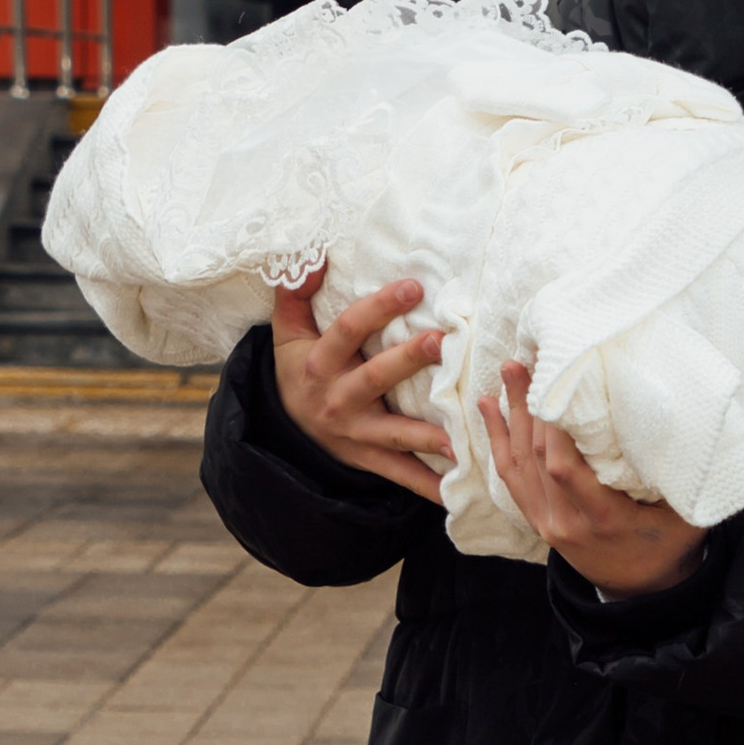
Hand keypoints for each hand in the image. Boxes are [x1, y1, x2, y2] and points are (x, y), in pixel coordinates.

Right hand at [272, 269, 451, 504]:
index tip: (413, 286)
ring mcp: (353, 433)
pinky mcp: (368, 459)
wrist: (284, 427)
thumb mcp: (287, 331)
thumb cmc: (298, 367)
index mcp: (318, 362)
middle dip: (407, 360)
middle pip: (374, 377)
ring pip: (392, 433)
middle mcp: (335, 399)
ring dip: (426, 434)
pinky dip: (428, 483)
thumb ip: (296, 294)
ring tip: (460, 435)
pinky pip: (400, 473)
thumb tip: (313, 256)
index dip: (378, 307)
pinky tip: (457, 488)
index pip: (347, 329)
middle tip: (441, 341)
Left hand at [480, 362, 707, 596]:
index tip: (560, 381)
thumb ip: (680, 477)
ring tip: (510, 370)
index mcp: (602, 518)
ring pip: (519, 462)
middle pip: (537, 456)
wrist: (642, 594)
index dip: (555, 425)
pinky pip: (510, 477)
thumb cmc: (669, 547)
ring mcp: (546, 523)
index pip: (564, 467)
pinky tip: (489, 407)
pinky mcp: (537, 520)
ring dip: (511, 413)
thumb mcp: (687, 516)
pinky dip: (498, 440)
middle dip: (531, 404)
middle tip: (529, 358)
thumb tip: (686, 420)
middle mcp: (565, 522)